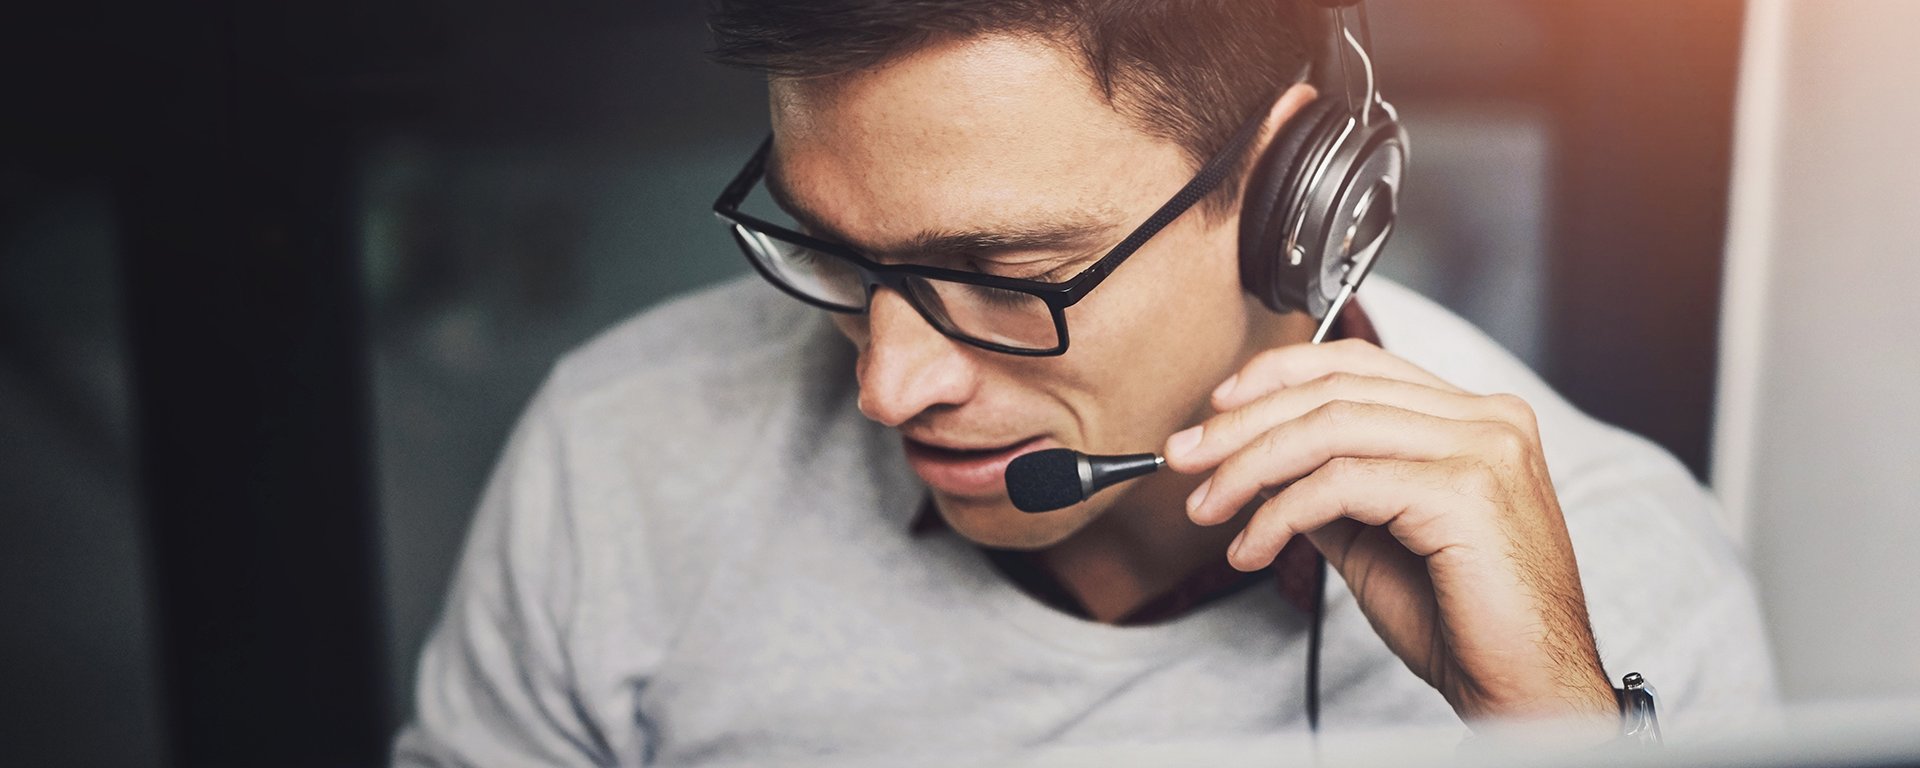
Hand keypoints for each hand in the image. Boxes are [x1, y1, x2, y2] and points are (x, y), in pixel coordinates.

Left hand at [1162, 339, 1615, 728]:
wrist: (1526, 692)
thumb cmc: (1464, 625)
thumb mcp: (1376, 540)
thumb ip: (1329, 490)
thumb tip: (1258, 461)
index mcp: (1475, 419)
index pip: (1361, 364)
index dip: (1280, 375)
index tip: (1218, 408)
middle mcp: (1487, 420)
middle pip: (1337, 392)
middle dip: (1244, 424)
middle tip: (1185, 458)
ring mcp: (1483, 449)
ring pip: (1332, 429)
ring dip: (1249, 467)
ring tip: (1207, 507)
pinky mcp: (1466, 491)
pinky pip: (1343, 484)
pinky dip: (1281, 513)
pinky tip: (1251, 547)